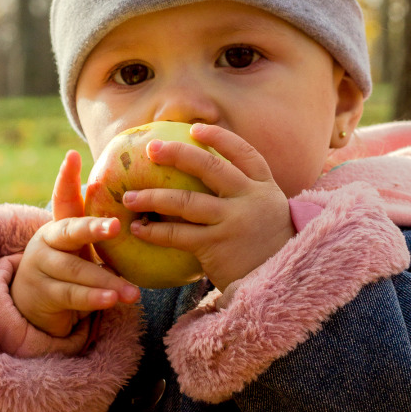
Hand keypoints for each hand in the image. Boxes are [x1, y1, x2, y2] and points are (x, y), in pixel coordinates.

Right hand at [10, 150, 140, 336]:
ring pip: (76, 271)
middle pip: (70, 231)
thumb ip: (102, 230)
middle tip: (116, 226)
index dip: (66, 177)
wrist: (32, 303)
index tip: (73, 156)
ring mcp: (42, 267)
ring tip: (132, 291)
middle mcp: (48, 241)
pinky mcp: (44, 293)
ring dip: (105, 280)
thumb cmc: (71, 266)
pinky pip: (72, 295)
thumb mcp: (82, 246)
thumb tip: (147, 205)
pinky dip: (94, 298)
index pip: (63, 198)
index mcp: (61, 224)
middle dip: (93, 228)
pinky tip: (112, 301)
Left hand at [122, 124, 294, 292]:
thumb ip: (246, 194)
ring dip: (153, 197)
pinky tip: (139, 229)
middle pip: (210, 168)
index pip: (244, 153)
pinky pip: (178, 234)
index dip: (219, 138)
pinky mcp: (217, 246)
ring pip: (186, 202)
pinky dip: (155, 231)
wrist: (280, 283)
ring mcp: (233, 222)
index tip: (194, 128)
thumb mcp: (269, 212)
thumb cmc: (267, 247)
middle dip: (177, 154)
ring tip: (130, 197)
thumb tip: (208, 176)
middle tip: (151, 149)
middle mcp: (250, 199)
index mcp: (264, 187)